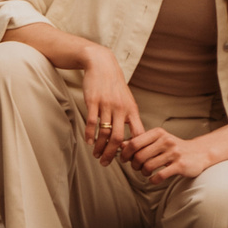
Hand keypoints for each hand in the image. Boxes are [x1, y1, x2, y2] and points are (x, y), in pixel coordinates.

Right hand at [79, 47, 142, 163]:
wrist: (101, 64)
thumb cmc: (114, 85)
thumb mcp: (126, 100)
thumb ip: (129, 117)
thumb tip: (131, 137)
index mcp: (132, 110)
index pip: (138, 134)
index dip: (134, 149)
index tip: (129, 159)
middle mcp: (121, 109)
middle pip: (119, 138)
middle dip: (112, 154)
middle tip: (106, 163)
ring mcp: (107, 105)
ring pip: (104, 132)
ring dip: (99, 147)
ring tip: (96, 155)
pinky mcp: (93, 101)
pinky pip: (92, 122)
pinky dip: (90, 135)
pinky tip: (88, 142)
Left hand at [124, 126, 218, 182]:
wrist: (199, 153)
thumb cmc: (174, 147)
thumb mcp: (158, 140)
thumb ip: (141, 142)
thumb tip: (121, 145)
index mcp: (158, 133)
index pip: (134, 142)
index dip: (125, 153)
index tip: (124, 159)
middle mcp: (166, 141)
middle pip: (139, 156)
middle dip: (134, 164)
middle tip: (136, 167)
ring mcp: (174, 153)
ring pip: (148, 166)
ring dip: (143, 172)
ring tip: (146, 172)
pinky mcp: (180, 165)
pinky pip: (160, 175)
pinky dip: (153, 180)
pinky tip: (154, 179)